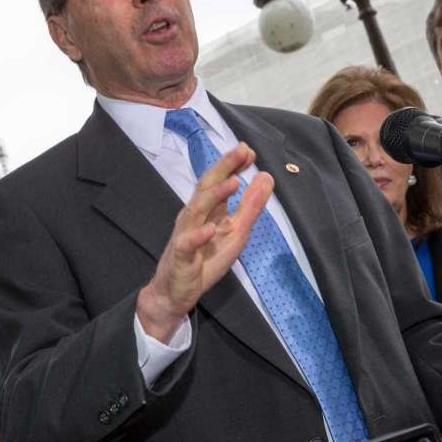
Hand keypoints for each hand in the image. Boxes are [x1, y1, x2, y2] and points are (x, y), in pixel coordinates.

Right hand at [137, 142, 272, 341]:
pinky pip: (188, 243)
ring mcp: (185, 234)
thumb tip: (266, 177)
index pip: (219, 181)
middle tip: (241, 150)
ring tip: (233, 182)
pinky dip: (199, 235)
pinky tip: (210, 229)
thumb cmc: (204, 259)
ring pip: (197, 210)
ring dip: (214, 196)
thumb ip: (250, 207)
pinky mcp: (181, 256)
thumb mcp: (236, 233)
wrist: (175, 291)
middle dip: (224, 168)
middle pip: (207, 187)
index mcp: (208, 210)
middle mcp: (194, 216)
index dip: (233, 165)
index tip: (249, 150)